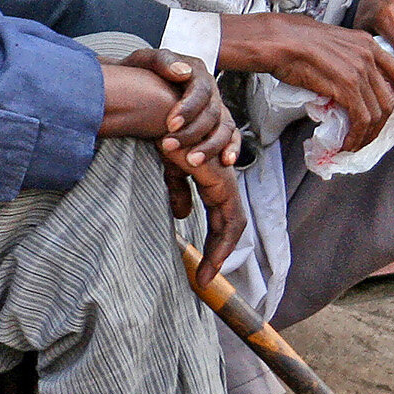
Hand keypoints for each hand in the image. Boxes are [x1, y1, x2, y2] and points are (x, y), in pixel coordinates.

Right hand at [98, 51, 244, 281]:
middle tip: (204, 279)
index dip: (212, 241)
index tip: (199, 267)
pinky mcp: (220, 180)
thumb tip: (182, 214)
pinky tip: (208, 259)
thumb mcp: (169, 170)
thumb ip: (177, 190)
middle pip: (229, 222)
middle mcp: (220, 178)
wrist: (160, 114)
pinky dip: (221, 241)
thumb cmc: (161, 134)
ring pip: (233, 223)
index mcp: (209, 177)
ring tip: (205, 276)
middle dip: (219, 252)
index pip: (218, 214)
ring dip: (220, 252)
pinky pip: (230, 217)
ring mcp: (224, 179)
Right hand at [218, 9, 393, 150]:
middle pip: (390, 97)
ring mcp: (359, 72)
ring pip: (377, 112)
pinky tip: (348, 143)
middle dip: (385, 123)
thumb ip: (350, 59)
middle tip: (375, 136)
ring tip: (356, 143)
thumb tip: (351, 84)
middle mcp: (369, 56)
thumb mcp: (334, 42)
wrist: (280, 40)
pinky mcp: (346, 87)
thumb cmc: (296, 40)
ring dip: (367, 134)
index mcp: (368, 44)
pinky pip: (361, 119)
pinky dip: (357, 136)